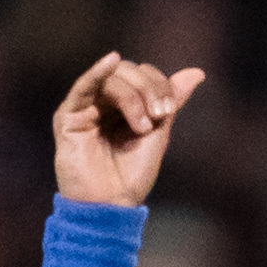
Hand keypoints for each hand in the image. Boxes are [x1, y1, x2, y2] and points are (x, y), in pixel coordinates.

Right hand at [51, 52, 205, 207]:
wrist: (110, 205)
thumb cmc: (132, 176)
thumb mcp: (158, 134)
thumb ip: (171, 102)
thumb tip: (197, 72)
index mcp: (126, 104)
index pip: (144, 74)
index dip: (159, 85)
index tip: (167, 110)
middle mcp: (104, 101)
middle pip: (128, 71)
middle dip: (148, 88)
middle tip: (157, 115)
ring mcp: (85, 107)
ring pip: (112, 79)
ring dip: (132, 97)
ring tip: (141, 127)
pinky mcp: (69, 116)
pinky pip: (83, 86)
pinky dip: (97, 71)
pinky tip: (111, 61)